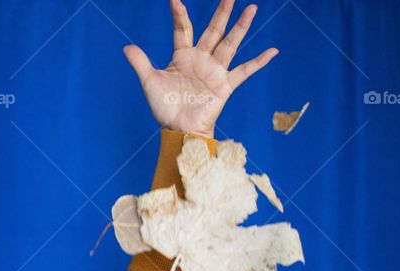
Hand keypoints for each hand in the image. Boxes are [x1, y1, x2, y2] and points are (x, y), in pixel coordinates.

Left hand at [123, 0, 277, 137]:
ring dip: (241, 27)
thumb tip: (126, 47)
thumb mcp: (150, 82)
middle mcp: (201, 60)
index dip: (180, 16)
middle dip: (221, 13)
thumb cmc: (165, 108)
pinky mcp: (225, 85)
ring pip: (230, 44)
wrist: (178, 129)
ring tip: (251, 8)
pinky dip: (259, 62)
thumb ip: (141, 63)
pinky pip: (245, 71)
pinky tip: (273, 51)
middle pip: (213, 31)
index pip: (183, 30)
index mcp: (183, 57)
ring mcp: (215, 71)